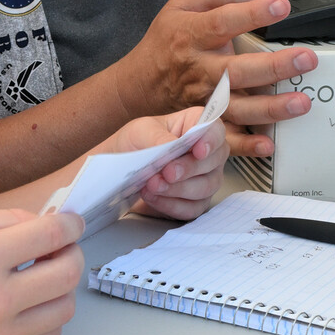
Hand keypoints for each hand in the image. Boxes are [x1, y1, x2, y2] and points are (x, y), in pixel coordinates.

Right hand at [0, 209, 83, 334]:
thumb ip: (7, 219)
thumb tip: (49, 224)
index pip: (52, 236)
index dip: (71, 225)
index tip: (73, 222)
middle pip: (67, 274)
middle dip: (72, 253)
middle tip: (60, 246)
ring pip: (64, 309)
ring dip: (61, 287)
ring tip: (40, 272)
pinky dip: (47, 314)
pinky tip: (27, 298)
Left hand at [103, 108, 228, 221]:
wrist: (119, 170)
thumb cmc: (134, 143)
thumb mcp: (140, 131)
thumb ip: (158, 137)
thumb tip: (171, 145)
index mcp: (194, 126)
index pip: (215, 130)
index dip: (211, 140)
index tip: (198, 150)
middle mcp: (206, 153)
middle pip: (214, 161)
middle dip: (189, 168)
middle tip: (167, 172)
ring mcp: (204, 179)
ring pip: (205, 187)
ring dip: (178, 188)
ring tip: (153, 184)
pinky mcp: (194, 202)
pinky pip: (192, 208)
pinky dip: (171, 204)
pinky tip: (153, 197)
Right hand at [113, 0, 317, 156]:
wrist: (139, 84)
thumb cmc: (165, 41)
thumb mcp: (181, 4)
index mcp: (191, 35)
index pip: (223, 22)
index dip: (252, 14)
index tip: (280, 7)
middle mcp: (198, 69)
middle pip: (236, 69)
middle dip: (274, 66)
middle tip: (305, 59)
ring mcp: (202, 99)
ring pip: (237, 107)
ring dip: (270, 108)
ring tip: (300, 102)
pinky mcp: (205, 121)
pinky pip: (225, 137)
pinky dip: (246, 145)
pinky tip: (267, 144)